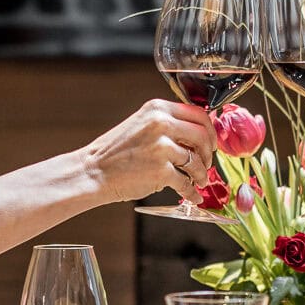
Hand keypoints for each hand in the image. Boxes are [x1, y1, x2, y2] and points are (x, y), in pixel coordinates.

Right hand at [82, 99, 216, 204]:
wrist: (93, 171)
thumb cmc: (115, 152)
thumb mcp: (141, 125)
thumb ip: (167, 124)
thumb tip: (197, 136)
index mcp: (157, 108)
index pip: (198, 114)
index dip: (210, 130)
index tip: (211, 142)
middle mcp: (161, 123)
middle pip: (202, 136)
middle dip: (209, 153)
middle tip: (207, 162)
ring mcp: (161, 147)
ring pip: (197, 161)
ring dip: (202, 174)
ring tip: (199, 180)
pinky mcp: (160, 171)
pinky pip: (186, 182)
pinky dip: (192, 191)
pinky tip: (192, 195)